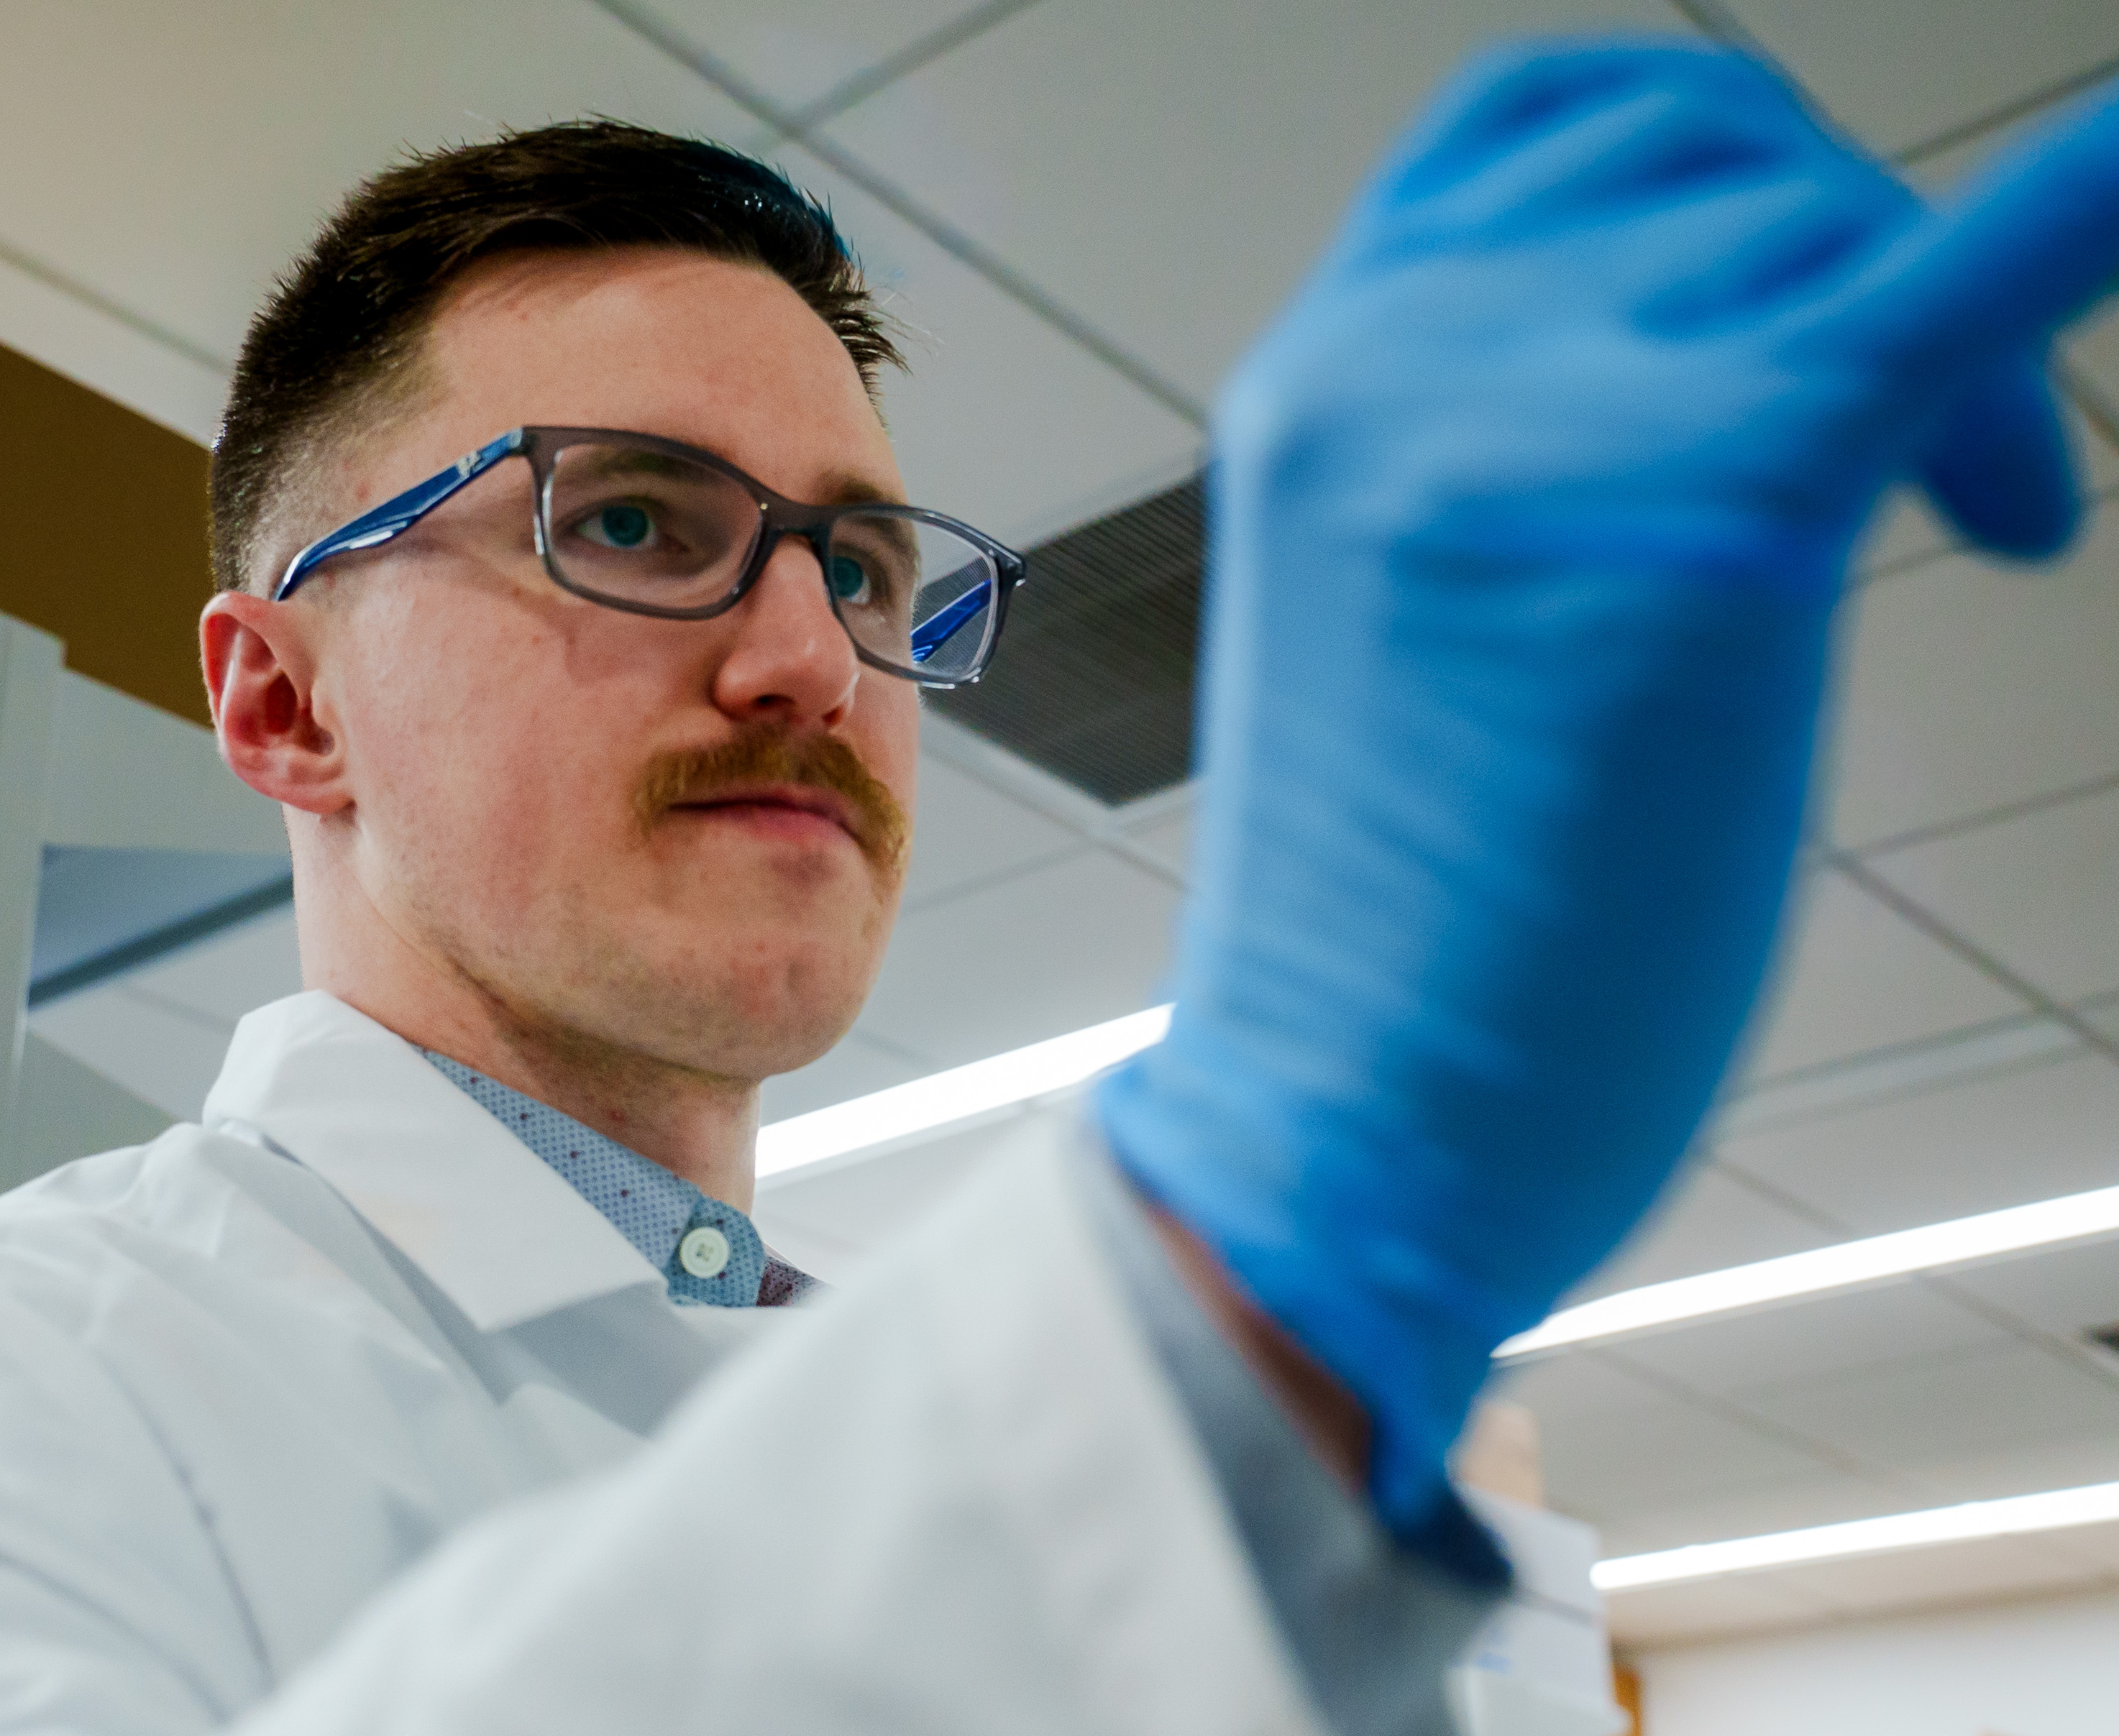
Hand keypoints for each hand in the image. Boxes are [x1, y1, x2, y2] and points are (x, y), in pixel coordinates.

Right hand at [1095, 39, 2118, 1533]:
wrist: (1343, 1136)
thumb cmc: (1398, 934)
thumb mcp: (1401, 622)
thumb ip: (1496, 454)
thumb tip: (1723, 370)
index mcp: (1320, 385)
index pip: (1536, 126)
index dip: (1711, 164)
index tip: (1806, 282)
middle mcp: (1397, 357)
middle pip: (1714, 153)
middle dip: (1865, 249)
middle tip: (1962, 463)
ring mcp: (1535, 420)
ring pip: (1826, 230)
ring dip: (1955, 355)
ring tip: (1990, 529)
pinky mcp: (1708, 515)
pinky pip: (1946, 293)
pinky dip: (2067, 221)